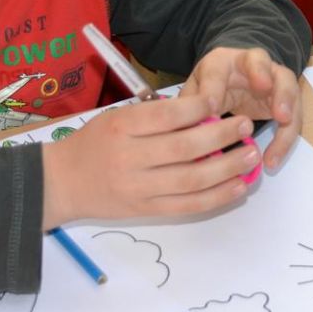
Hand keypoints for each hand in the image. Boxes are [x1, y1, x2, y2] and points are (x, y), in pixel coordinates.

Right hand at [41, 94, 258, 226]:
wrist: (60, 183)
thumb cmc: (93, 143)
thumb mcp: (116, 117)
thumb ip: (154, 115)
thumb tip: (204, 111)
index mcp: (122, 126)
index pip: (167, 115)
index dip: (198, 107)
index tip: (220, 100)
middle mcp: (130, 157)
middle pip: (185, 148)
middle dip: (222, 136)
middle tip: (247, 125)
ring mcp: (138, 188)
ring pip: (192, 180)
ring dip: (228, 168)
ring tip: (252, 156)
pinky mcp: (145, 211)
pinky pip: (187, 206)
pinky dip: (216, 197)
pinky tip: (238, 187)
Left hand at [182, 47, 300, 171]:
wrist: (238, 76)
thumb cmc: (212, 86)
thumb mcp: (195, 91)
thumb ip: (188, 107)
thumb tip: (176, 135)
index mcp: (220, 62)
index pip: (216, 70)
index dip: (214, 87)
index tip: (212, 107)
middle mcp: (250, 63)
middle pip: (259, 60)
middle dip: (261, 73)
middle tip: (263, 86)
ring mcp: (273, 77)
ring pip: (285, 83)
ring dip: (285, 100)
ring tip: (283, 120)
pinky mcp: (286, 97)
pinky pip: (292, 115)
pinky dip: (285, 137)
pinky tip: (272, 159)